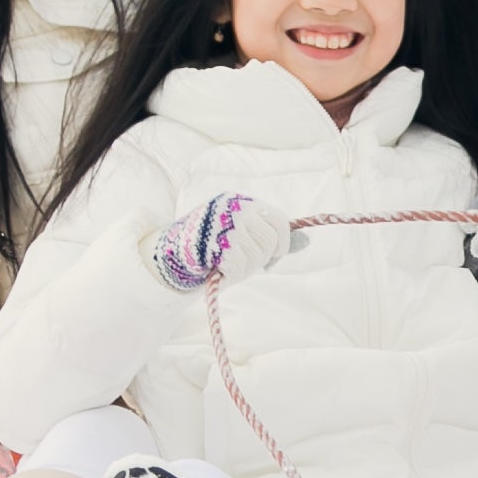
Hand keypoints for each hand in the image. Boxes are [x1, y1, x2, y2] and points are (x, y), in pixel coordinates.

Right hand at [146, 192, 290, 290]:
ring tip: (228, 268)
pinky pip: (241, 268)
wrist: (170, 251)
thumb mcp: (237, 229)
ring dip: (245, 271)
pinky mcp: (220, 246)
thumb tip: (308, 241)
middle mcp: (236, 210)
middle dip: (263, 259)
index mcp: (241, 201)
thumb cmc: (209, 242)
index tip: (274, 256)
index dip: (282, 243)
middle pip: (270, 241)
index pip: (279, 220)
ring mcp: (227, 227)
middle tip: (247, 266)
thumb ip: (267, 233)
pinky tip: (219, 273)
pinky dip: (232, 276)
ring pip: (256, 257)